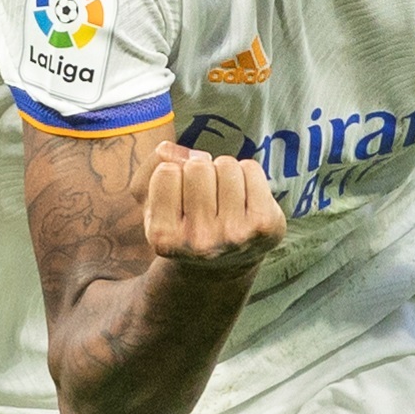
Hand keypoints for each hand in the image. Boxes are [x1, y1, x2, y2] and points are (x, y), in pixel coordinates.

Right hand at [141, 143, 285, 272]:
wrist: (222, 265)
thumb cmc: (185, 224)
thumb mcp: (154, 203)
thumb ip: (150, 168)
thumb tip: (168, 148)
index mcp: (164, 237)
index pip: (166, 171)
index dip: (175, 174)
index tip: (180, 195)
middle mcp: (199, 240)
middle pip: (198, 166)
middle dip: (200, 171)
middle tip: (205, 196)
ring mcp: (235, 234)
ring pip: (225, 165)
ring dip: (224, 172)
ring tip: (223, 197)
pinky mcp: (264, 224)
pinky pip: (251, 168)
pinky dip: (246, 173)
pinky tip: (243, 198)